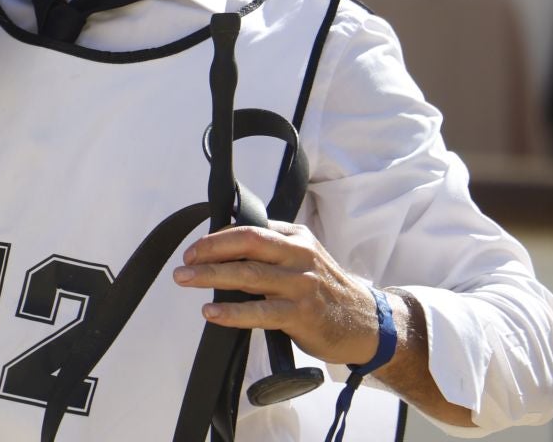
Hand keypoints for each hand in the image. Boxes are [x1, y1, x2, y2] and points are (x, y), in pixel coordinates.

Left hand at [172, 221, 382, 365]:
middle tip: (185, 260)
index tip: (195, 249)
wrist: (368, 323)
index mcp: (296, 238)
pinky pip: (260, 312)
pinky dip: (233, 312)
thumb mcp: (304, 258)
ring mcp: (301, 285)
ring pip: (249, 275)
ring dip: (212, 277)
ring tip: (185, 280)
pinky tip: (212, 313)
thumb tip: (223, 248)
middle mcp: (299, 256)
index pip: (249, 229)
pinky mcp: (302, 314)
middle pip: (247, 243)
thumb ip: (272, 250)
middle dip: (210, 249)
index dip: (217, 238)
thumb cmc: (327, 291)